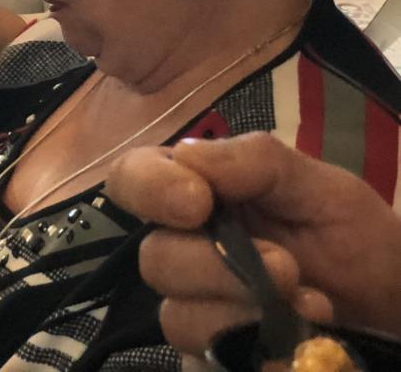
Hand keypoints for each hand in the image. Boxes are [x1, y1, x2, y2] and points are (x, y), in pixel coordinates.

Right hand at [105, 133, 400, 356]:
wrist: (394, 309)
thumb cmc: (355, 240)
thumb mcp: (322, 188)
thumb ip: (256, 163)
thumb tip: (187, 157)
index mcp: (198, 193)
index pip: (132, 179)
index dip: (147, 188)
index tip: (196, 204)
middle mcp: (185, 250)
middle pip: (155, 258)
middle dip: (218, 266)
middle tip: (286, 269)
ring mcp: (198, 309)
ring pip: (178, 319)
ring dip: (245, 317)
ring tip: (311, 310)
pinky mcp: (215, 360)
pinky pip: (204, 366)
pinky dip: (257, 360)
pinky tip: (296, 350)